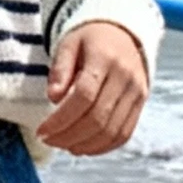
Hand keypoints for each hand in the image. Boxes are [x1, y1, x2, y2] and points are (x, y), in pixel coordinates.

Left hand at [39, 20, 148, 154]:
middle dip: (69, 136)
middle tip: (49, 140)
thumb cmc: (90, 41)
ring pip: (111, 131)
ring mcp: (136, 92)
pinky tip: (83, 147)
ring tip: (63, 145)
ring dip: (84, 145)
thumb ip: (60, 69)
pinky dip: (102, 147)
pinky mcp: (140, 104)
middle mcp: (125, 76)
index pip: (83, 96)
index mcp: (105, 58)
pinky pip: (124, 134)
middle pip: (97, 118)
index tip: (42, 131)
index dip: (61, 119)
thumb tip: (54, 97)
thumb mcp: (69, 45)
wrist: (122, 34)